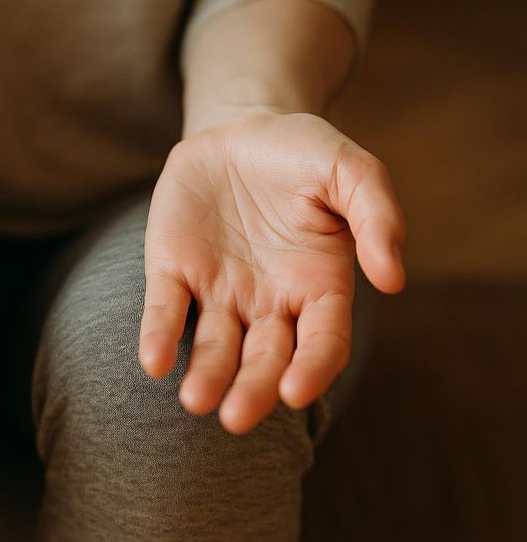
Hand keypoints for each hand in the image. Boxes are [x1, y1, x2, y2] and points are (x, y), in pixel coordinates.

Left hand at [138, 112, 404, 433]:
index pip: (322, 342)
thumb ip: (376, 215)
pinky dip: (158, 335)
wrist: (241, 128)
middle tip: (235, 418)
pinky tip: (153, 360)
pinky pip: (166, 308)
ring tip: (194, 400)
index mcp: (319, 286)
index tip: (295, 391)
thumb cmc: (303, 154)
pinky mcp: (173, 269)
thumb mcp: (351, 169)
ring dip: (205, 375)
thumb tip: (392, 278)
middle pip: (264, 359)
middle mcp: (269, 301)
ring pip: (214, 346)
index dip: (311, 370)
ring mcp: (219, 289)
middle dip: (251, 390)